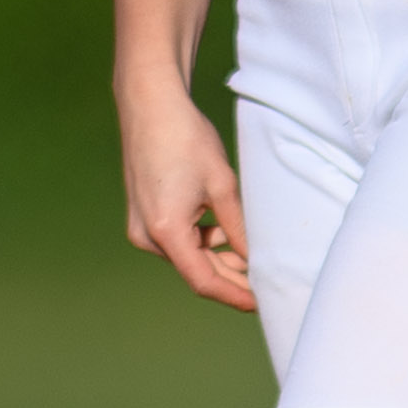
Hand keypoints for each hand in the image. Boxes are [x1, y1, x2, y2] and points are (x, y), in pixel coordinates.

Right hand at [118, 70, 255, 310]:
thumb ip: (238, 227)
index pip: (204, 281)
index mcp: (165, 231)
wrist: (150, 105)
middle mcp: (147, 236)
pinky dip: (203, 241)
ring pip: (188, 255)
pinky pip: (178, 239)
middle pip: (195, 271)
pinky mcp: (144, 215)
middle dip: (231, 279)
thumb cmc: (186, 138)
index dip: (234, 295)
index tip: (261, 303)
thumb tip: (255, 260)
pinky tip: (229, 236)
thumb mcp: (222, 186)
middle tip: (266, 285)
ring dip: (219, 258)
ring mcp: (142, 227)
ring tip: (255, 259)